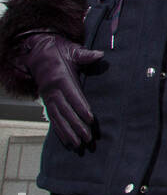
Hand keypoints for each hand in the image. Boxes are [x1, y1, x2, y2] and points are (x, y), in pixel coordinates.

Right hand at [18, 32, 101, 147]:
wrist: (38, 53)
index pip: (73, 95)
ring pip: (58, 118)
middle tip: (88, 138)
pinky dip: (59, 131)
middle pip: (66, 111)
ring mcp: (48, 97)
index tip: (91, 119)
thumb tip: (99, 54)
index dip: (81, 108)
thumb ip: (85, 55)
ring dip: (68, 132)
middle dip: (77, 125)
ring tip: (78, 145)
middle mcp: (53, 90)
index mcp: (61, 78)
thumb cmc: (58, 51)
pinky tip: (67, 142)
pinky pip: (52, 119)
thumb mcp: (71, 50)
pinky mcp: (47, 102)